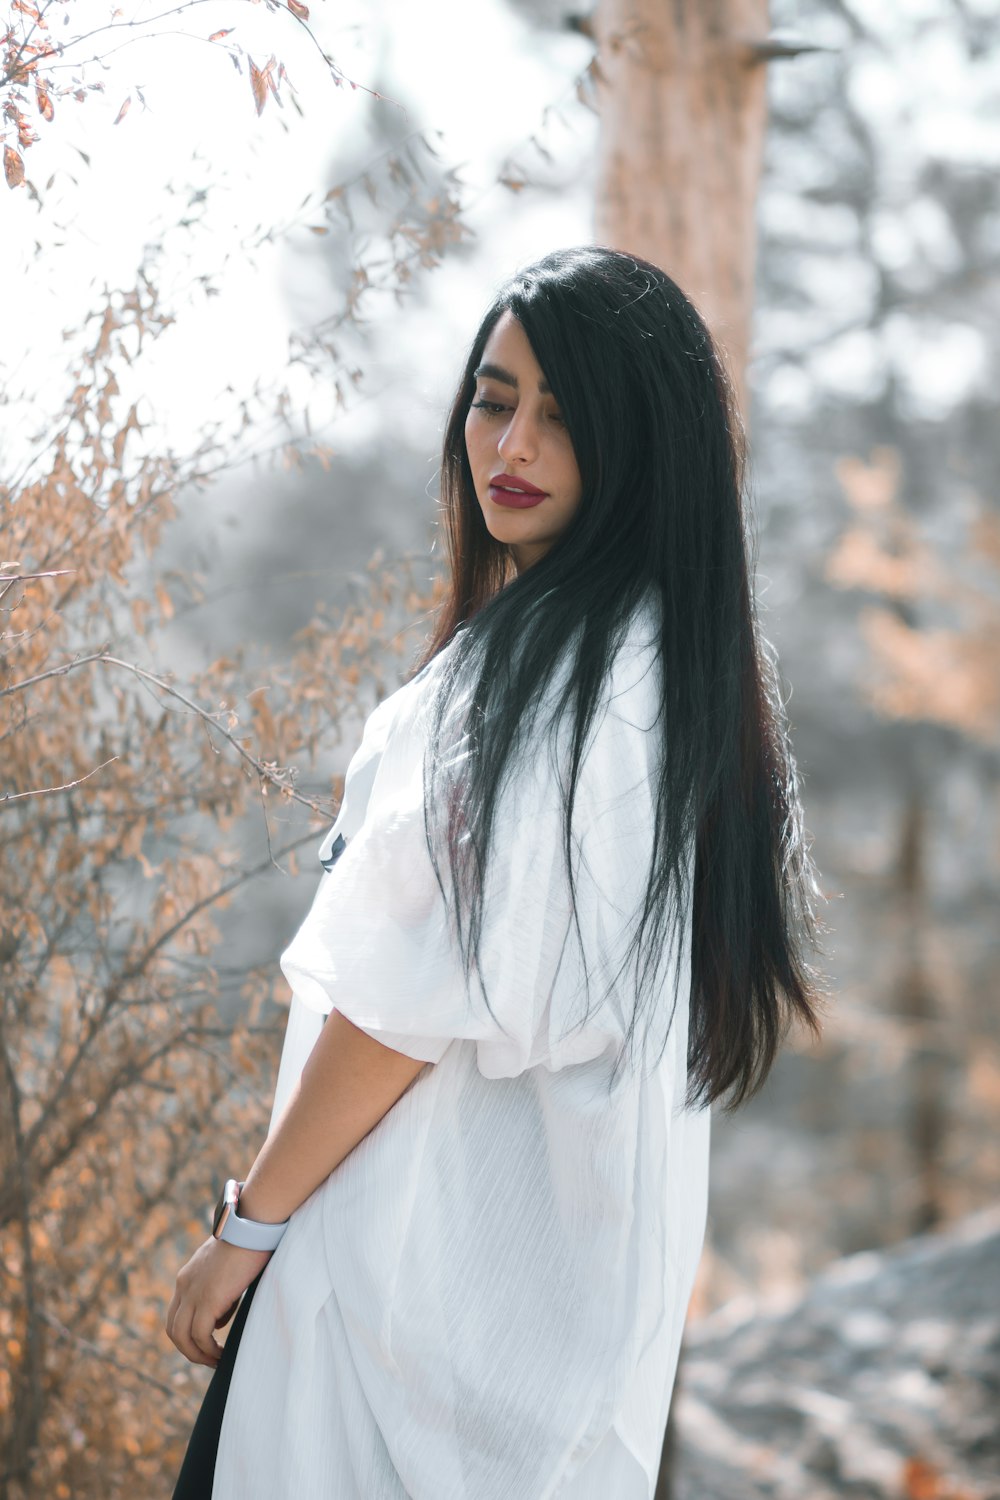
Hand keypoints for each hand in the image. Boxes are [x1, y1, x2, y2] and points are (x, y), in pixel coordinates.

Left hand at [166, 1236, 270, 1367]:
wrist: (252, 1225)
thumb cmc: (247, 1242)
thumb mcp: (226, 1270)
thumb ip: (219, 1293)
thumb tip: (219, 1321)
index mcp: (187, 1277)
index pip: (177, 1314)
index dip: (188, 1333)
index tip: (206, 1343)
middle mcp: (184, 1286)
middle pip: (173, 1329)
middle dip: (188, 1349)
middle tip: (208, 1359)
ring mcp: (194, 1293)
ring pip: (183, 1337)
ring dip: (198, 1355)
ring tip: (215, 1362)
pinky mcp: (208, 1300)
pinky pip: (201, 1335)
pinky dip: (209, 1349)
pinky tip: (223, 1354)